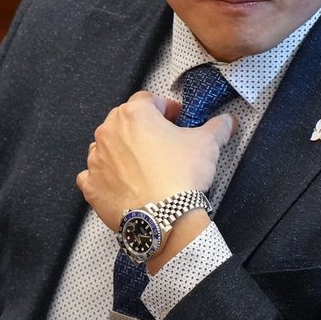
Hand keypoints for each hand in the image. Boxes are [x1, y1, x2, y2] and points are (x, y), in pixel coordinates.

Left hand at [76, 91, 235, 231]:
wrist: (164, 220)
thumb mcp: (208, 144)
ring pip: (107, 146)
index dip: (165, 108)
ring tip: (144, 166)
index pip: (148, 99)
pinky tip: (123, 184)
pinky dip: (106, 177)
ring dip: (122, 150)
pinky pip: (93, 175)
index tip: (177, 119)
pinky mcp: (91, 186)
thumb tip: (229, 121)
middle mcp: (108, 132)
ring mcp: (96, 160)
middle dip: (143, 128)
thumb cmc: (182, 175)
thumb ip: (218, 126)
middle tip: (163, 142)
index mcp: (134, 114)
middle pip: (125, 120)